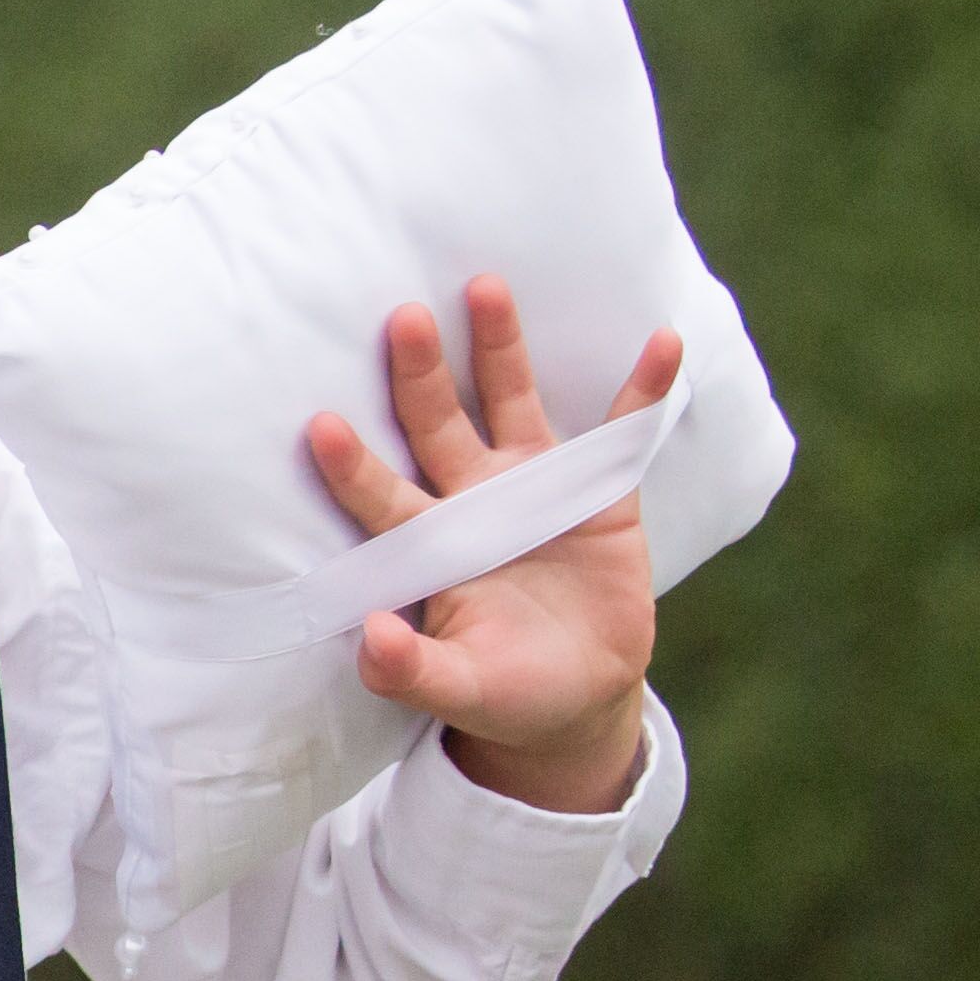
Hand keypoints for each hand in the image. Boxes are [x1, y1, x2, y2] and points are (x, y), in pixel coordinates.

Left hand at [301, 275, 668, 816]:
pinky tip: (661, 342)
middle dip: (419, 374)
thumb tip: (368, 642)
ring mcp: (532, 488)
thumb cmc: (501, 692)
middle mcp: (469, 501)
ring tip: (486, 285)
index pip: (379, 496)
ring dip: (500, 348)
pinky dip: (643, 390)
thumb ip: (410, 670)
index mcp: (425, 548)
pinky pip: (620, 431)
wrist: (575, 695)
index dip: (353, 465)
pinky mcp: (599, 491)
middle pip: (435, 425)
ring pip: (510, 404)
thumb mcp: (458, 688)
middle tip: (402, 316)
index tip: (318, 424)